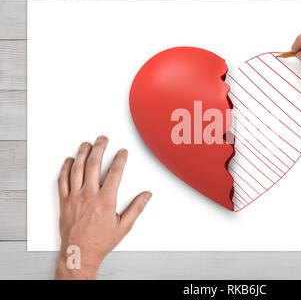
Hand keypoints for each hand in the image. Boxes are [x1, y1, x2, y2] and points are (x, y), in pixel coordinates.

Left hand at [55, 136, 151, 278]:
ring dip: (82, 153)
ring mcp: (74, 197)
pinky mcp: (64, 201)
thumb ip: (136, 208)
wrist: (80, 253)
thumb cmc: (100, 242)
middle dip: (100, 148)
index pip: (114, 173)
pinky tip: (69, 161)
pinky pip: (62, 180)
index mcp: (105, 200)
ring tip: (86, 144)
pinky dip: (65, 168)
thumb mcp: (124, 226)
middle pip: (93, 165)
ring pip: (76, 169)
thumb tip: (146, 196)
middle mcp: (89, 196)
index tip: (122, 152)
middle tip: (103, 139)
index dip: (120, 159)